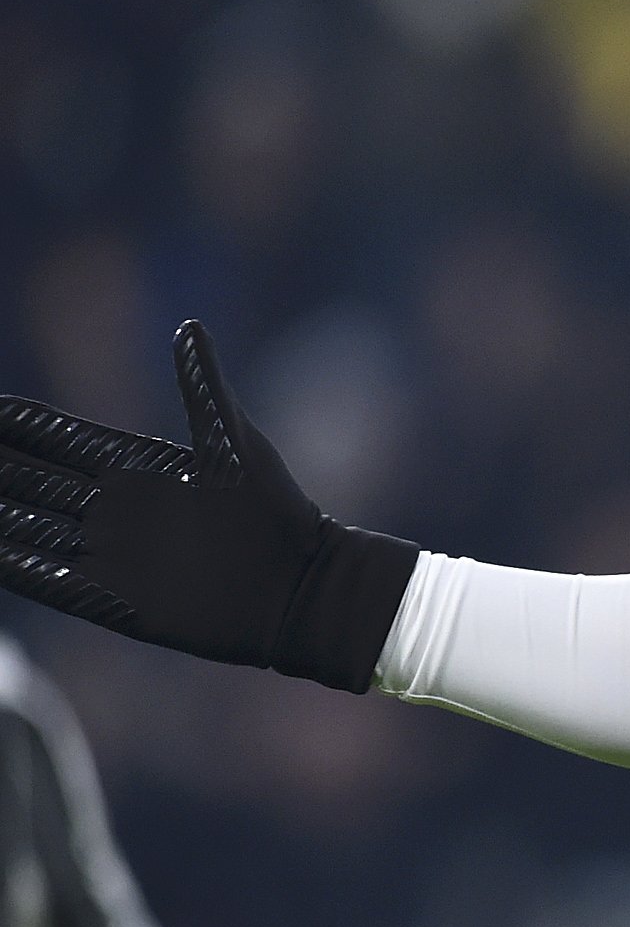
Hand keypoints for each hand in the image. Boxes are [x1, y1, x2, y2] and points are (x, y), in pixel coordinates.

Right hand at [0, 321, 415, 690]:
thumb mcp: (235, 445)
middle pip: (30, 481)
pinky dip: (13, 562)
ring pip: (27, 527)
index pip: (59, 441)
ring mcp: (110, 555)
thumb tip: (188, 326)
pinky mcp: (114, 600)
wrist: (303, 589)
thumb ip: (203, 389)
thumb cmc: (279, 514)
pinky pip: (48, 578)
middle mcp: (114, 510)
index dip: (19, 425)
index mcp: (137, 469)